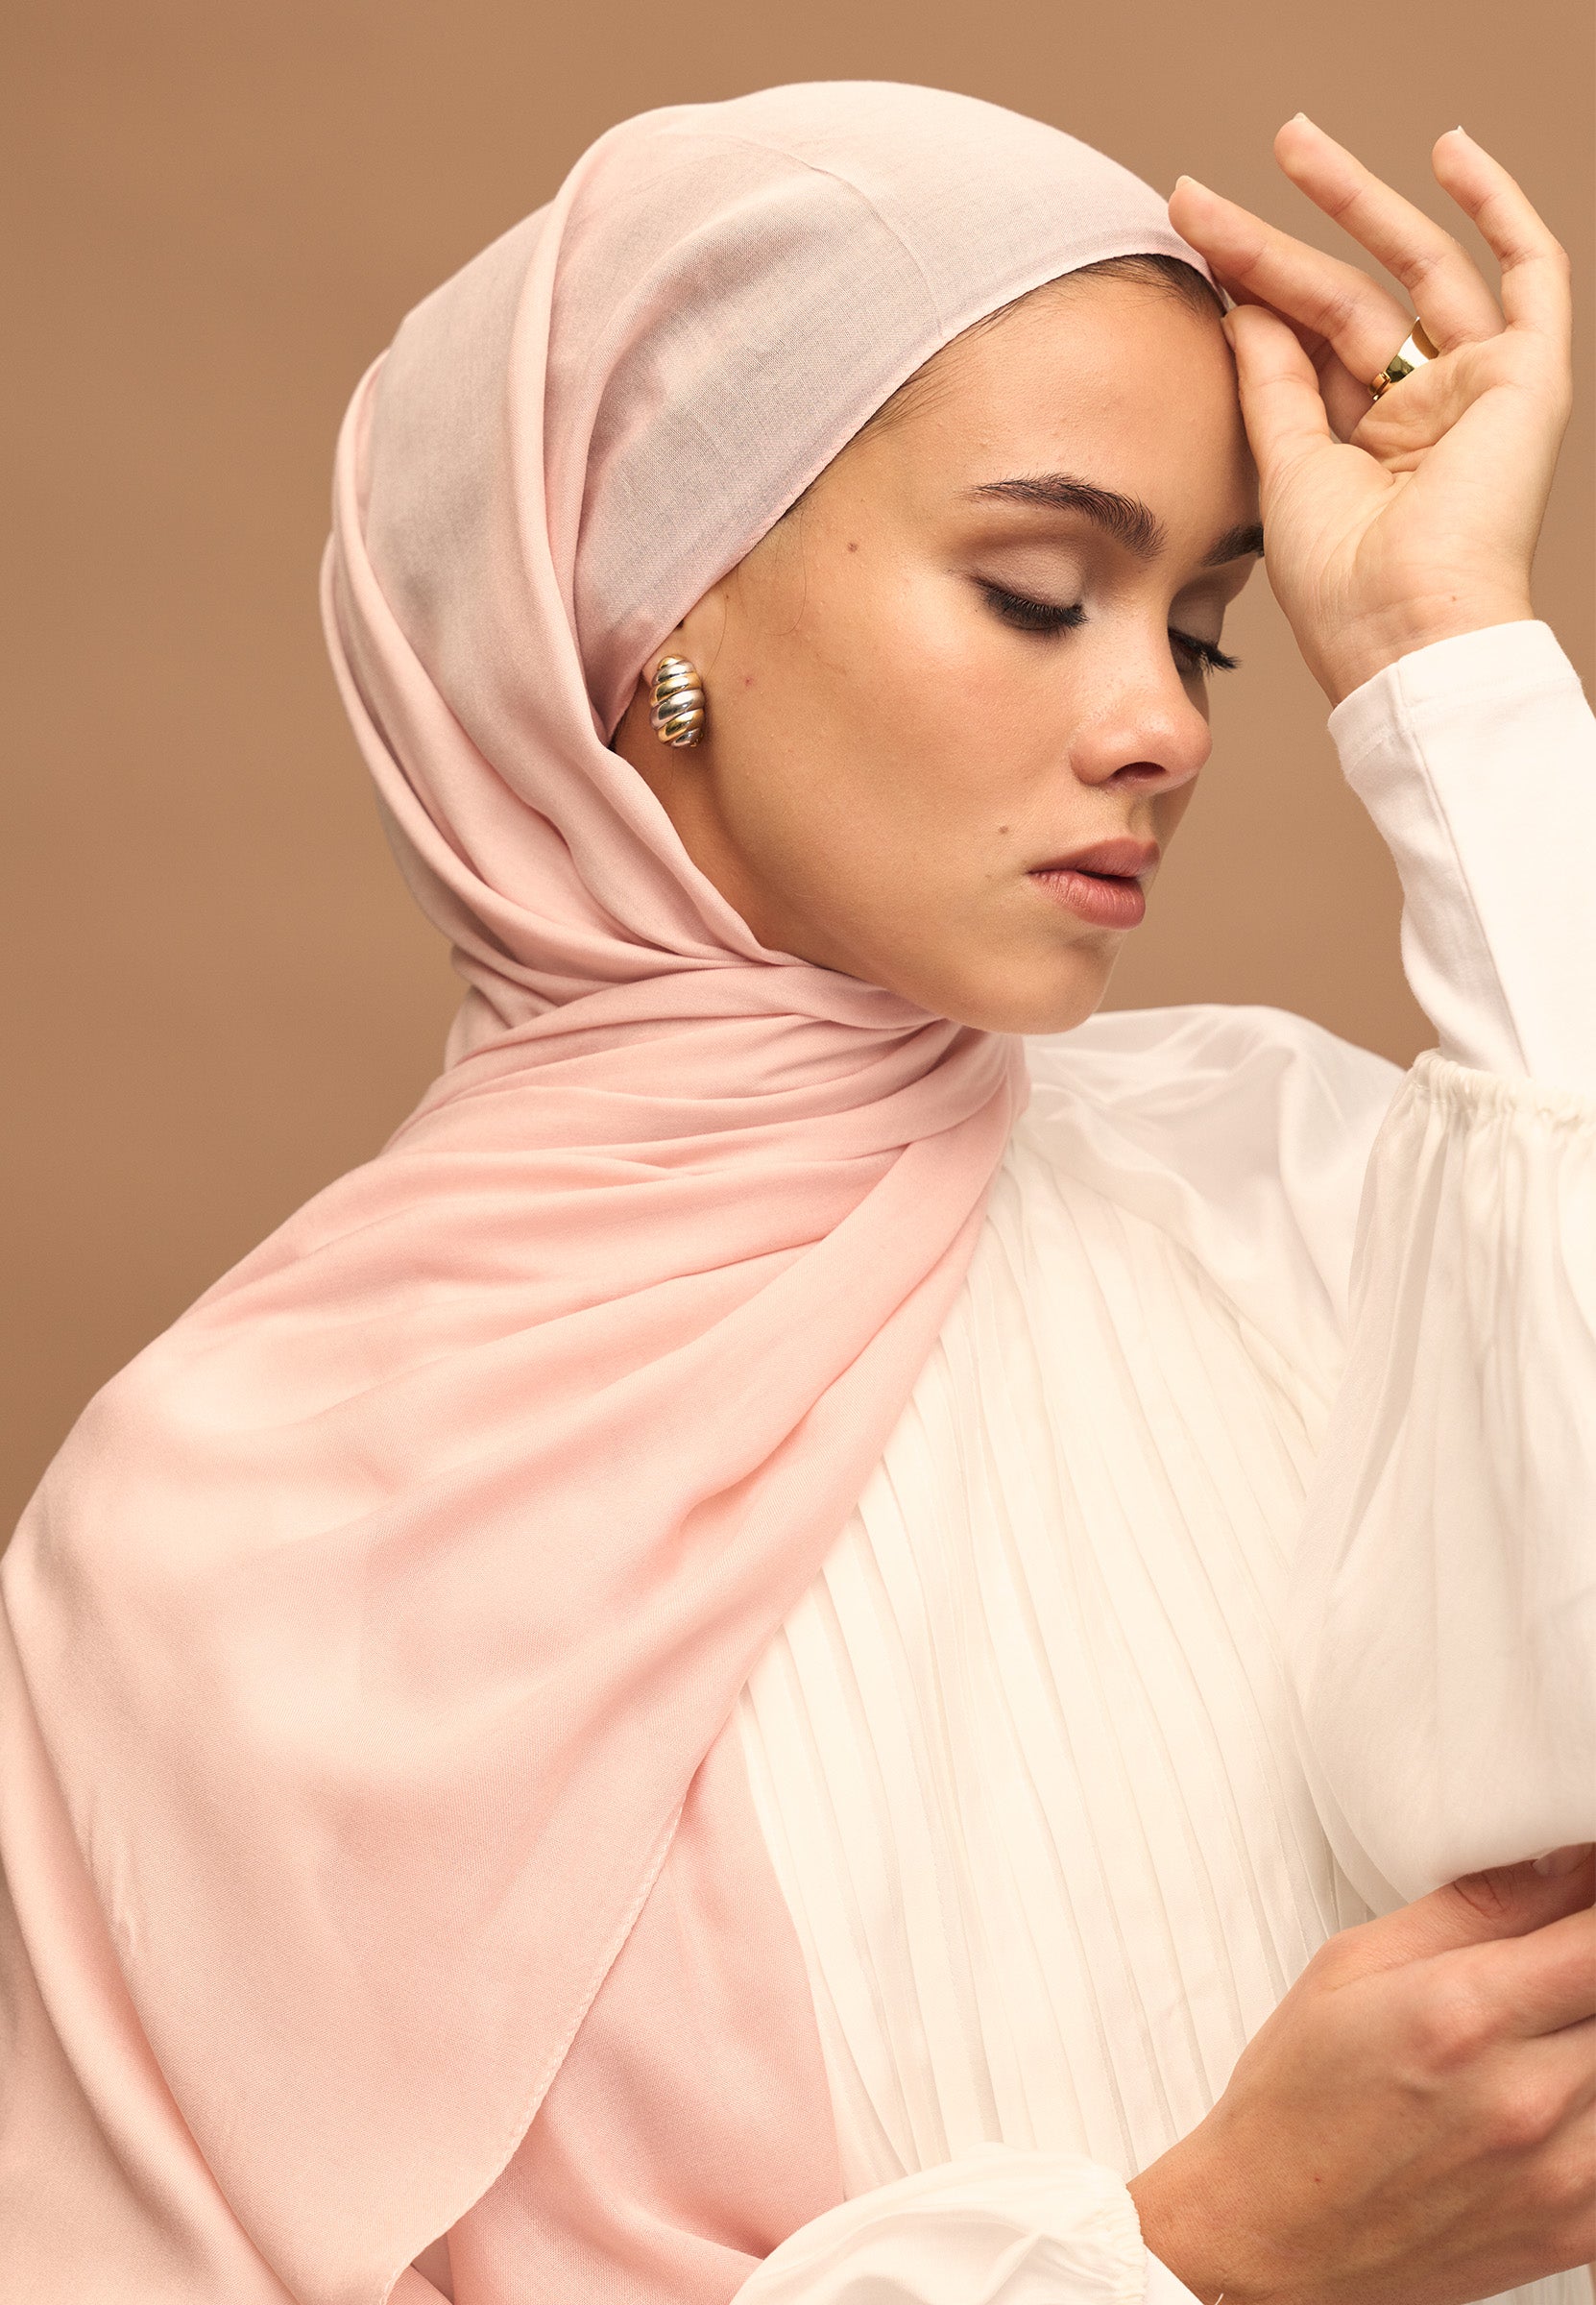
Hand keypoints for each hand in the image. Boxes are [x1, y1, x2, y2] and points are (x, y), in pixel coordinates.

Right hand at [1127, 1849, 1595, 2304]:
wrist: (1273, 2238)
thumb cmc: (1297, 2098)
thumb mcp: (1353, 1964)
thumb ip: (1472, 1905)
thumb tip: (1561, 1858)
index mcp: (1462, 2012)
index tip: (1581, 1899)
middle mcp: (1524, 2096)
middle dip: (1586, 1968)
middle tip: (1540, 1972)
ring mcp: (1560, 2173)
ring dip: (1591, 2033)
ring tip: (1540, 2031)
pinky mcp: (1576, 2229)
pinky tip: (1551, 2091)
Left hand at [1168, 120, 1572, 705]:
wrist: (1405, 632)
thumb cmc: (1344, 590)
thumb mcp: (1285, 469)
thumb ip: (1268, 383)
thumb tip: (1240, 301)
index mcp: (1369, 446)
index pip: (1306, 341)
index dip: (1248, 285)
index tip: (1188, 237)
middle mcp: (1425, 412)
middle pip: (1346, 298)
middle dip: (1277, 238)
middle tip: (1203, 191)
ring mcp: (1477, 390)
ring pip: (1414, 270)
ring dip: (1356, 201)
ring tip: (1290, 143)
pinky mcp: (1528, 377)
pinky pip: (1530, 272)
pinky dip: (1498, 207)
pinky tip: (1448, 153)